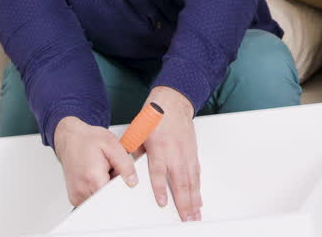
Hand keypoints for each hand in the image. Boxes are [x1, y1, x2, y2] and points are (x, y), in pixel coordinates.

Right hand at [52, 116, 138, 206]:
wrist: (70, 139)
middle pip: (108, 200)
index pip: (115, 197)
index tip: (120, 176)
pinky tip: (95, 177)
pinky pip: (93, 200)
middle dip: (114, 188)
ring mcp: (77, 196)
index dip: (122, 187)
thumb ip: (125, 165)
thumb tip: (133, 182)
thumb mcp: (112, 145)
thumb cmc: (88, 139)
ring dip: (105, 189)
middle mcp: (82, 190)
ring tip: (101, 172)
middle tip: (109, 170)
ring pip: (101, 201)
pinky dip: (97, 190)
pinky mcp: (76, 198)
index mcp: (93, 178)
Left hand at [141, 86, 201, 220]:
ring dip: (194, 200)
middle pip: (180, 181)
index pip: (159, 172)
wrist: (173, 102)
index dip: (160, 189)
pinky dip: (198, 189)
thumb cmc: (154, 117)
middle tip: (186, 219)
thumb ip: (132, 153)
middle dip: (184, 203)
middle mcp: (174, 152)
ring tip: (195, 215)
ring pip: (191, 181)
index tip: (163, 203)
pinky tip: (199, 200)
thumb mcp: (137, 133)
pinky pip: (196, 174)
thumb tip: (122, 169)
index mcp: (159, 147)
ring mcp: (186, 153)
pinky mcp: (192, 153)